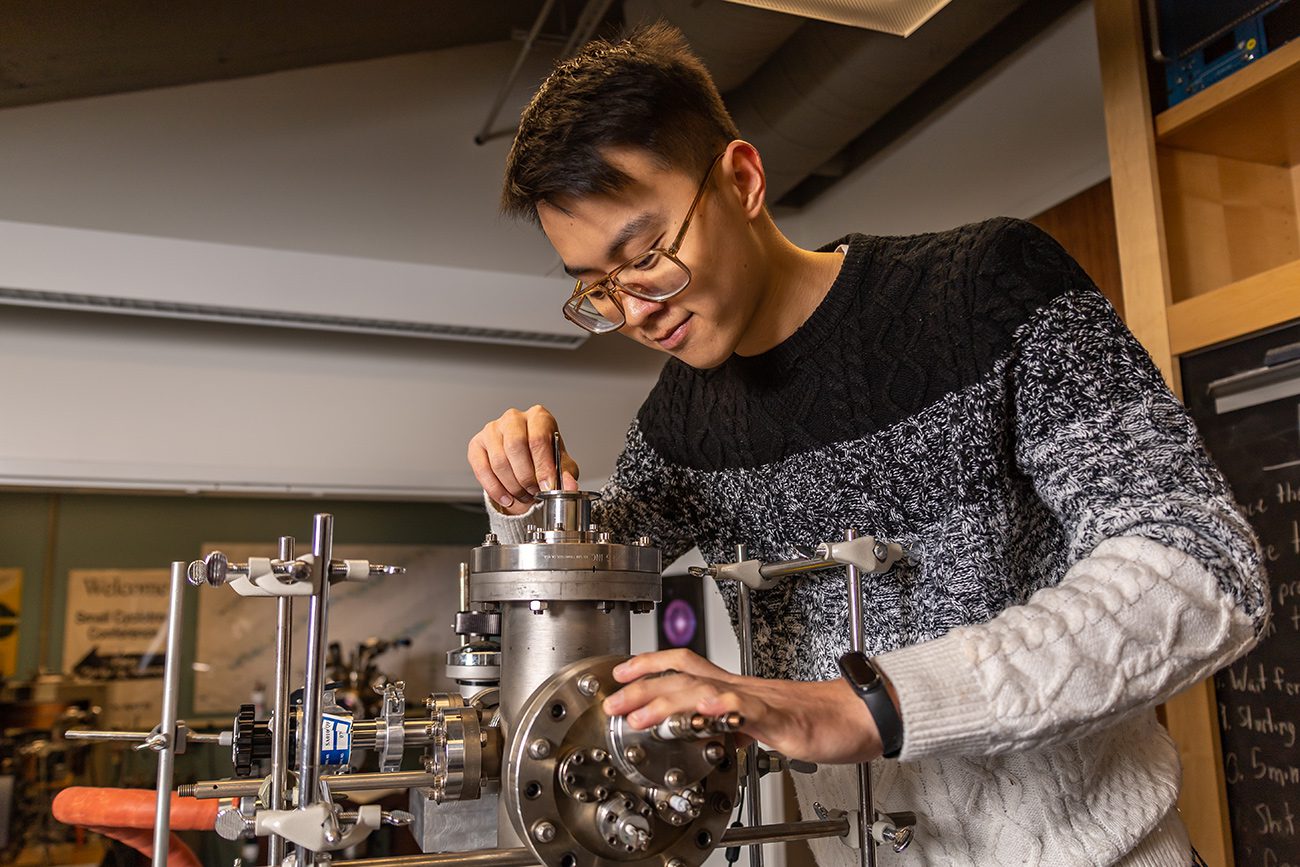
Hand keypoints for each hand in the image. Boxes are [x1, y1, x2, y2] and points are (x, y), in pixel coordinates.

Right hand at [467, 405, 579, 514]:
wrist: (526, 462)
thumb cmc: (544, 458)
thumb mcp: (561, 466)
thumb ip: (567, 474)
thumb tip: (569, 484)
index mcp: (538, 417)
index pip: (538, 438)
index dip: (543, 466)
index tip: (547, 486)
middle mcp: (514, 418)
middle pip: (515, 446)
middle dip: (526, 477)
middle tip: (534, 492)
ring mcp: (492, 429)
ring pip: (499, 460)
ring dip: (512, 486)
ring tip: (523, 496)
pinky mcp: (477, 444)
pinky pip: (482, 469)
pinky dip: (495, 489)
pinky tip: (507, 498)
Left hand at [602, 648, 882, 764]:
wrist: (858, 714)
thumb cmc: (816, 718)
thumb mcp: (763, 723)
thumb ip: (735, 723)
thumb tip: (714, 729)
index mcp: (734, 690)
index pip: (684, 668)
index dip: (649, 667)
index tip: (619, 675)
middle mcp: (742, 690)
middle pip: (685, 678)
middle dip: (645, 689)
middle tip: (614, 701)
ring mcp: (762, 701)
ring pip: (708, 692)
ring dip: (671, 701)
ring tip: (643, 712)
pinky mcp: (784, 718)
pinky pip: (752, 710)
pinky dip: (728, 708)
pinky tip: (710, 710)